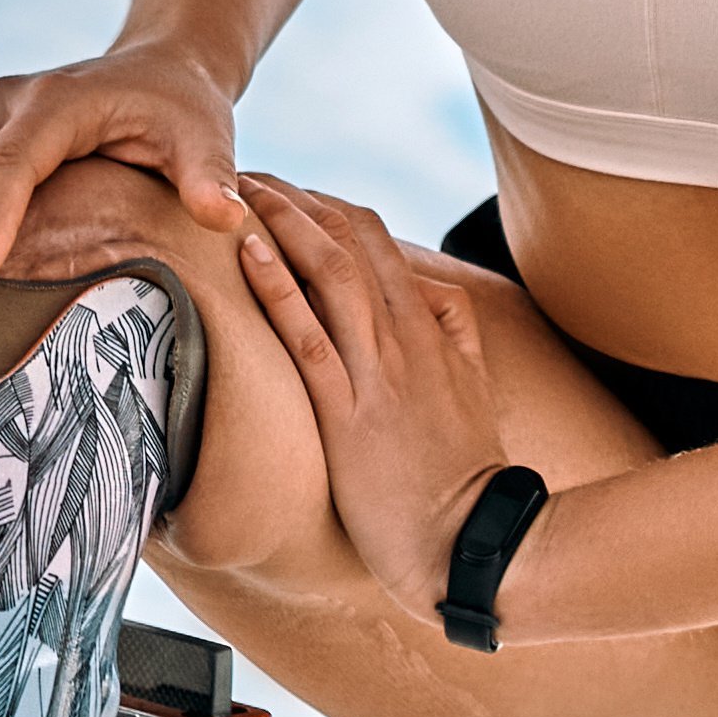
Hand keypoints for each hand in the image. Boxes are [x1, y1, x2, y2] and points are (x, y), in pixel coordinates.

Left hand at [219, 177, 518, 628]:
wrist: (478, 541)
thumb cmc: (465, 476)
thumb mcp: (475, 389)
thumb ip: (457, 334)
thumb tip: (433, 293)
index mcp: (431, 330)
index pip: (376, 243)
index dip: (327, 208)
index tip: (287, 192)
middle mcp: (406, 340)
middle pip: (350, 242)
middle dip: (296, 200)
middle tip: (248, 174)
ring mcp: (379, 374)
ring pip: (331, 273)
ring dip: (283, 224)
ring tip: (240, 192)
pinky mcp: (351, 414)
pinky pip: (310, 337)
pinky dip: (279, 288)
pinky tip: (249, 252)